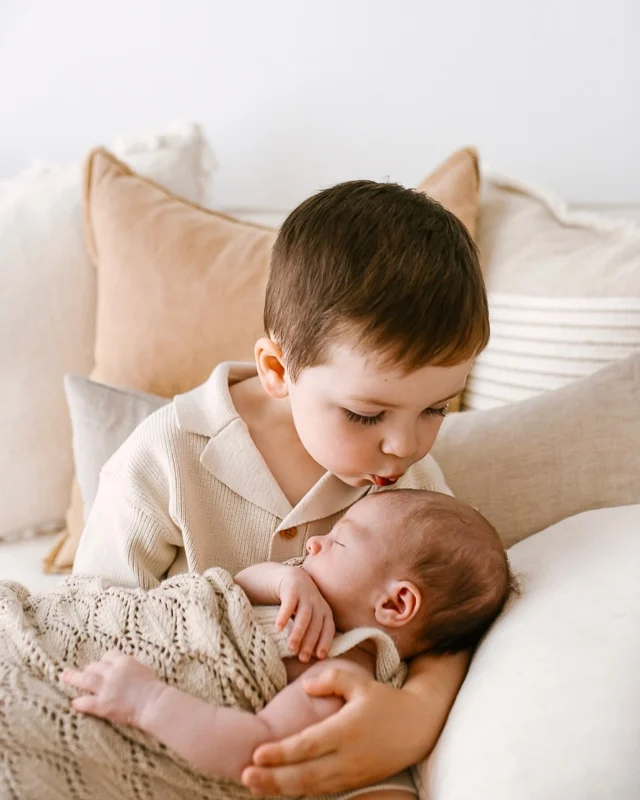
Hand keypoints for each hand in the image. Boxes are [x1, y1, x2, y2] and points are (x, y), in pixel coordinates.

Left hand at [61, 650, 163, 727]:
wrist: (153, 703)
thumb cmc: (153, 688)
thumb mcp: (142, 669)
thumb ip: (129, 667)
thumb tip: (123, 669)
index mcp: (124, 662)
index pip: (108, 655)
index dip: (102, 661)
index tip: (99, 665)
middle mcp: (113, 672)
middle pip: (94, 666)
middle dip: (86, 669)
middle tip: (79, 672)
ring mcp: (106, 688)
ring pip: (85, 680)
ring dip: (73, 678)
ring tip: (64, 676)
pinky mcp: (103, 704)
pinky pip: (86, 702)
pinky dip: (79, 702)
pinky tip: (74, 702)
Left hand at [242, 667, 429, 795]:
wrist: (418, 727)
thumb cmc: (385, 700)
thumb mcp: (359, 682)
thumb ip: (330, 680)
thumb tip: (304, 687)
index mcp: (346, 730)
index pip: (307, 745)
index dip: (281, 752)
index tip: (257, 753)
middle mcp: (347, 757)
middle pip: (305, 774)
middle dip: (273, 778)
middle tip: (245, 776)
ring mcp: (351, 774)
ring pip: (311, 788)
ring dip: (282, 789)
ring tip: (255, 787)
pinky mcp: (355, 783)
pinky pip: (323, 791)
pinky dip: (300, 792)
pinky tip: (281, 789)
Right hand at [276, 567, 334, 661]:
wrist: (280, 576)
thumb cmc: (291, 603)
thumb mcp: (304, 615)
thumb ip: (308, 631)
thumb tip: (309, 658)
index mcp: (323, 609)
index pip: (328, 627)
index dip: (325, 641)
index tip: (320, 657)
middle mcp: (316, 600)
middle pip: (316, 624)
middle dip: (310, 642)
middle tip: (303, 658)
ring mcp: (304, 592)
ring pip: (305, 615)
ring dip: (299, 632)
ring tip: (291, 647)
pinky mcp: (290, 585)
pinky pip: (289, 603)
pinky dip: (285, 615)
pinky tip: (278, 628)